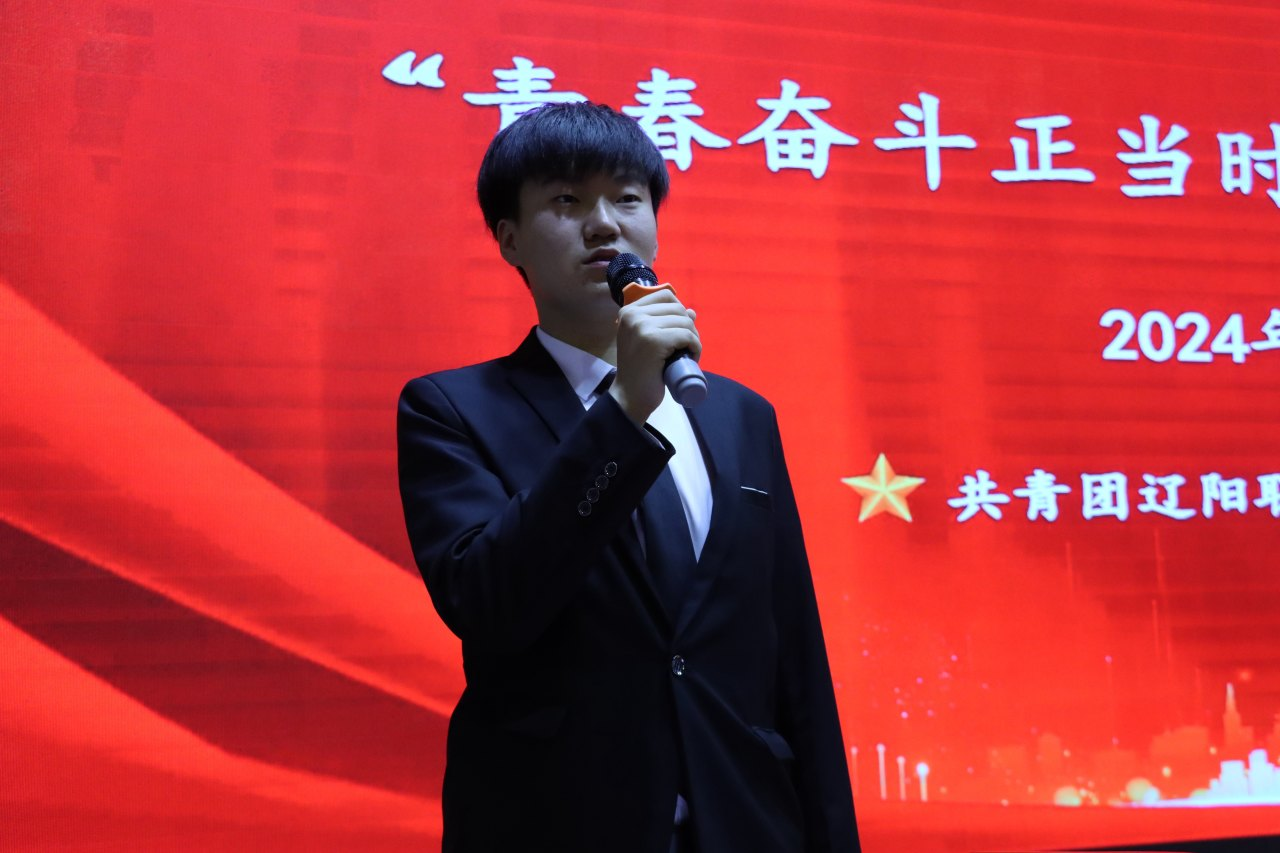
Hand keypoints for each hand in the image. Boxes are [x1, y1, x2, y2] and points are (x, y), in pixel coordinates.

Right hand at [608, 288, 699, 424]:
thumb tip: (691, 312)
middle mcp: (633, 314)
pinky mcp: (654, 340)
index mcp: (628, 311)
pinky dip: (695, 347)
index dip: (679, 312)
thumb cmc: (639, 370)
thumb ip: (665, 323)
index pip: (665, 295)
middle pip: (678, 308)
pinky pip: (687, 335)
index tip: (678, 332)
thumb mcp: (648, 340)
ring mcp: (642, 326)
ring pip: (685, 321)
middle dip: (688, 327)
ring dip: (693, 338)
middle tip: (685, 348)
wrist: (629, 397)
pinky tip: (691, 358)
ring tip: (687, 354)